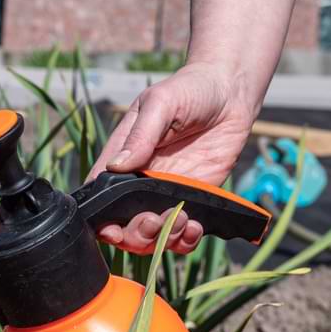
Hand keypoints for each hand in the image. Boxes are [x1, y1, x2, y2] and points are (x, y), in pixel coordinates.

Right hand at [89, 62, 257, 254]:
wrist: (230, 93)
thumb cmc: (188, 90)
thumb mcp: (159, 104)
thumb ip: (140, 136)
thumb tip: (116, 166)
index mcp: (121, 162)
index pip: (100, 198)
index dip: (102, 220)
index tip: (114, 225)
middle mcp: (139, 184)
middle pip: (123, 227)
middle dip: (135, 234)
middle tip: (153, 219)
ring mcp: (166, 195)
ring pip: (152, 237)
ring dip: (162, 240)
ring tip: (181, 221)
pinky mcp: (193, 201)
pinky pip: (183, 234)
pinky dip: (185, 241)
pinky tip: (194, 227)